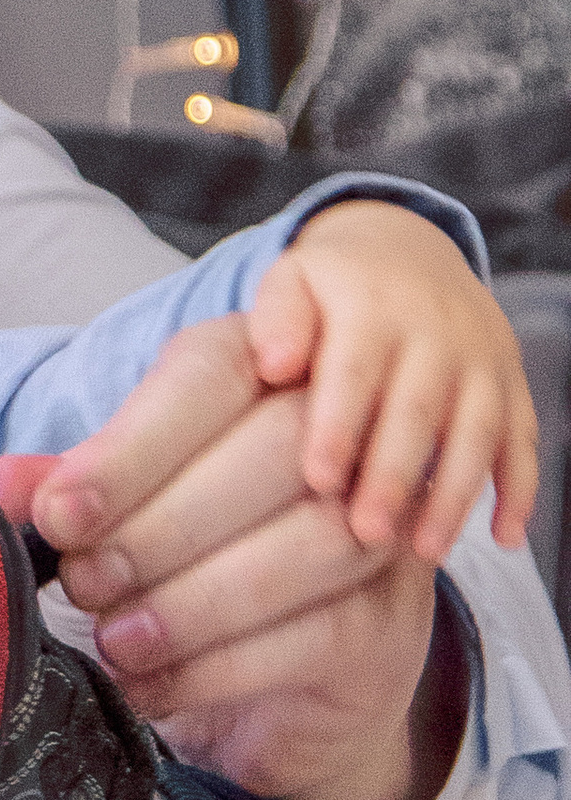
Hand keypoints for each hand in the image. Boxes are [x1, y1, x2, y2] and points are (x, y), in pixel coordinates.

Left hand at [0, 316, 464, 799]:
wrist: (278, 692)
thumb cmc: (188, 570)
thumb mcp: (119, 517)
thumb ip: (69, 490)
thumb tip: (0, 484)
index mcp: (262, 378)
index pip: (211, 376)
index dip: (131, 447)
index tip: (60, 516)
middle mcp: (341, 439)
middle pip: (274, 447)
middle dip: (158, 525)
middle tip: (85, 586)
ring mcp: (382, 531)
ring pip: (309, 540)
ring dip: (190, 600)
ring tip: (115, 640)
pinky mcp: (389, 625)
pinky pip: (316, 633)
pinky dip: (215, 666)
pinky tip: (150, 687)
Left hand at [244, 198, 536, 557]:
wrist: (410, 249)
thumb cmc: (332, 285)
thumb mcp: (295, 279)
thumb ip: (278, 317)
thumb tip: (275, 363)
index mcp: (374, 309)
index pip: (355, 371)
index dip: (340, 426)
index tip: (318, 479)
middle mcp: (438, 333)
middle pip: (419, 409)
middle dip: (395, 474)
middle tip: (366, 533)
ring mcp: (482, 361)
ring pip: (478, 431)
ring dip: (457, 493)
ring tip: (427, 551)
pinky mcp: (512, 384)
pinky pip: (524, 439)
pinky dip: (520, 489)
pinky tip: (506, 537)